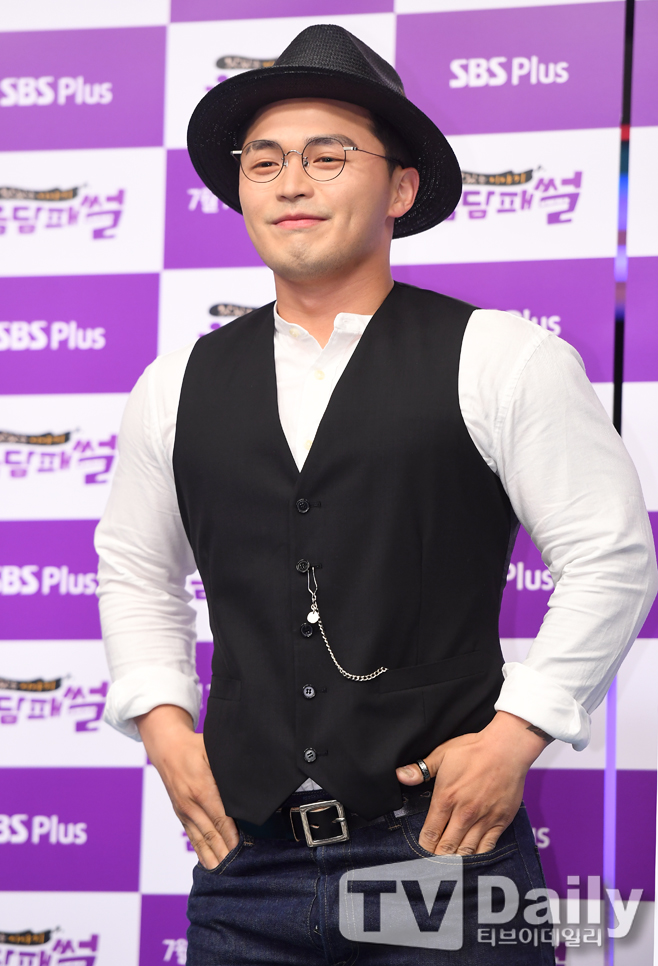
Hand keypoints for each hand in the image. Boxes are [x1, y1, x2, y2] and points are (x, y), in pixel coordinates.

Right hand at [136, 704, 238, 868]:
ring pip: (199, 837)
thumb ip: (229, 768)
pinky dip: (199, 850)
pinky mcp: (180, 813)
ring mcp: (183, 810)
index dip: (230, 833)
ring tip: (221, 871)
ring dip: (211, 855)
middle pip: (209, 832)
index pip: (219, 816)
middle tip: (235, 867)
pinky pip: (191, 834)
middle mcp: (190, 803)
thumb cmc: (195, 747)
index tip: (239, 846)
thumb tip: (248, 778)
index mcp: (201, 788)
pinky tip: (207, 862)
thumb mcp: (214, 751)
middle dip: (222, 850)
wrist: (167, 748)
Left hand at [396, 711, 551, 855]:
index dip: (424, 846)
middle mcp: (464, 813)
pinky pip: (488, 847)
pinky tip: (472, 861)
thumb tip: (399, 776)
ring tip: (448, 869)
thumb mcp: (443, 754)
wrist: (507, 749)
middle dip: (437, 858)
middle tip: (432, 868)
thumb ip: (420, 769)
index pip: (431, 832)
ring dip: (456, 860)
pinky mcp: (500, 821)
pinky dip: (478, 856)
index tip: (420, 854)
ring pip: (467, 850)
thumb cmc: (474, 749)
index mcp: (447, 797)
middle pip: (447, 846)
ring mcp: (484, 819)